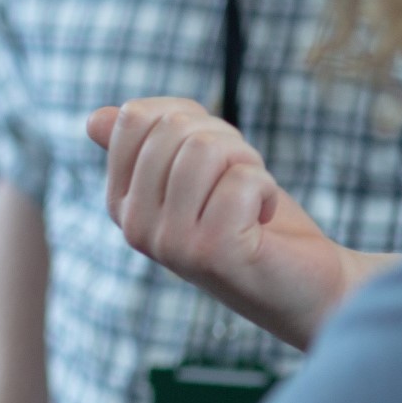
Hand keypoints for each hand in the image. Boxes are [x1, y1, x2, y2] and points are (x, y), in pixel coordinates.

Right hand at [86, 99, 382, 350]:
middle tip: (239, 181)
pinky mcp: (211, 252)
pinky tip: (262, 218)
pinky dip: (267, 188)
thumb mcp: (197, 171)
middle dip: (224, 140)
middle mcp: (134, 226)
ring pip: (205, 150)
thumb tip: (95, 119)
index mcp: (121, 202)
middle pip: (173, 128)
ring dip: (247, 162)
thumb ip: (151, 143)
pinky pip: (241, 180)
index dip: (188, 116)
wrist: (306, 286)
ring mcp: (169, 242)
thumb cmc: (250, 221)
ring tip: (252, 197)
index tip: (211, 155)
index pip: (134, 117)